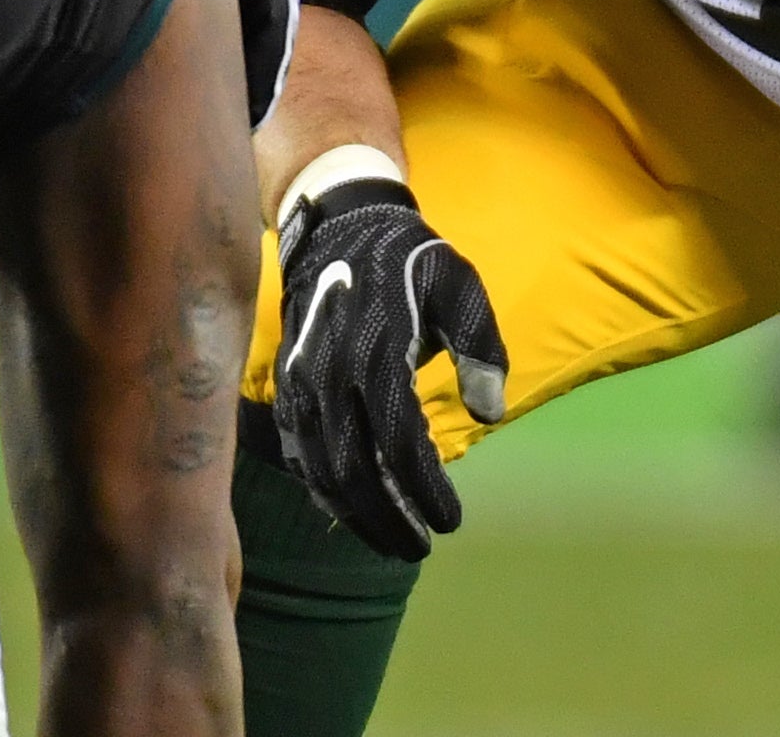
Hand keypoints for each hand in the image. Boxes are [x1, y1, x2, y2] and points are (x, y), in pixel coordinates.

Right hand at [271, 178, 507, 559]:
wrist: (340, 230)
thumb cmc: (410, 262)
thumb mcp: (459, 287)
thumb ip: (480, 347)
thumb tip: (492, 411)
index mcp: (376, 353)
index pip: (400, 442)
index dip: (424, 488)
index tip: (451, 521)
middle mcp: (330, 376)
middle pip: (355, 470)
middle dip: (388, 517)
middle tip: (420, 548)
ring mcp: (302, 385)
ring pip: (323, 470)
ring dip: (356, 514)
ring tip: (392, 542)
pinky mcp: (287, 389)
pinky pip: (300, 454)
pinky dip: (323, 491)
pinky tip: (351, 513)